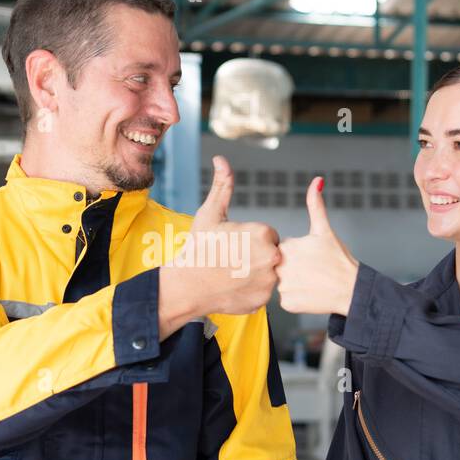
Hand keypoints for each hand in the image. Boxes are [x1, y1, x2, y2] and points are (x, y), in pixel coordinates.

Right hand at [159, 156, 280, 334]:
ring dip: (255, 273)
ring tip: (232, 274)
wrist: (187, 285)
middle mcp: (272, 257)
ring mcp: (269, 281)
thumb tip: (221, 159)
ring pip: (268, 273)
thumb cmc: (199, 247)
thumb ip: (222, 186)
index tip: (232, 245)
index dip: (249, 240)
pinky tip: (234, 287)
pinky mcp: (264, 301)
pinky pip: (263, 291)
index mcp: (263, 234)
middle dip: (255, 256)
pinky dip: (252, 290)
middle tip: (231, 260)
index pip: (268, 235)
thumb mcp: (210, 214)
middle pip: (271, 253)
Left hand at [277, 177, 359, 315]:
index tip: (311, 258)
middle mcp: (280, 267)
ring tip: (313, 282)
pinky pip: (286, 300)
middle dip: (294, 268)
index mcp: (286, 247)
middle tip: (313, 271)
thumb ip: (315, 205)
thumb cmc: (339, 259)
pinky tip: (310, 294)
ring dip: (294, 283)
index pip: (282, 250)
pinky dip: (297, 298)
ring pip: (282, 283)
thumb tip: (317, 181)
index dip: (297, 254)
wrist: (351, 289)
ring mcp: (283, 287)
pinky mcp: (287, 304)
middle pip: (280, 266)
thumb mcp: (324, 230)